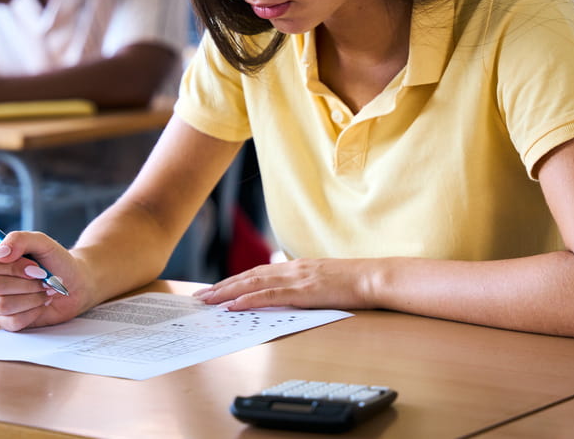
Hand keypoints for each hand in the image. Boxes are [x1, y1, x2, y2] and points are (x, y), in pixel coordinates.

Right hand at [0, 231, 86, 330]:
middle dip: (27, 283)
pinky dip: (33, 312)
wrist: (75, 285)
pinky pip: (13, 321)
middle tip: (45, 279)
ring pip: (3, 305)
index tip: (34, 266)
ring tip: (45, 291)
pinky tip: (40, 304)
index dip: (12, 266)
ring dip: (32, 297)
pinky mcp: (6, 321)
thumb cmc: (57, 263)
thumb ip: (20, 239)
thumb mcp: (44, 243)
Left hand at [192, 258, 375, 310]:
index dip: (234, 281)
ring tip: (208, 302)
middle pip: (248, 277)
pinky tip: (234, 306)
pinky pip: (270, 296)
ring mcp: (296, 278)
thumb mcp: (324, 280)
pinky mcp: (303, 291)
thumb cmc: (354, 283)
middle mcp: (291, 269)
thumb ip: (304, 285)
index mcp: (295, 267)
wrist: (373, 278)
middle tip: (200, 298)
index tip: (216, 289)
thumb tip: (289, 296)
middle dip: (222, 287)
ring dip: (228, 293)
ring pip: (253, 284)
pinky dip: (249, 300)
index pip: (257, 273)